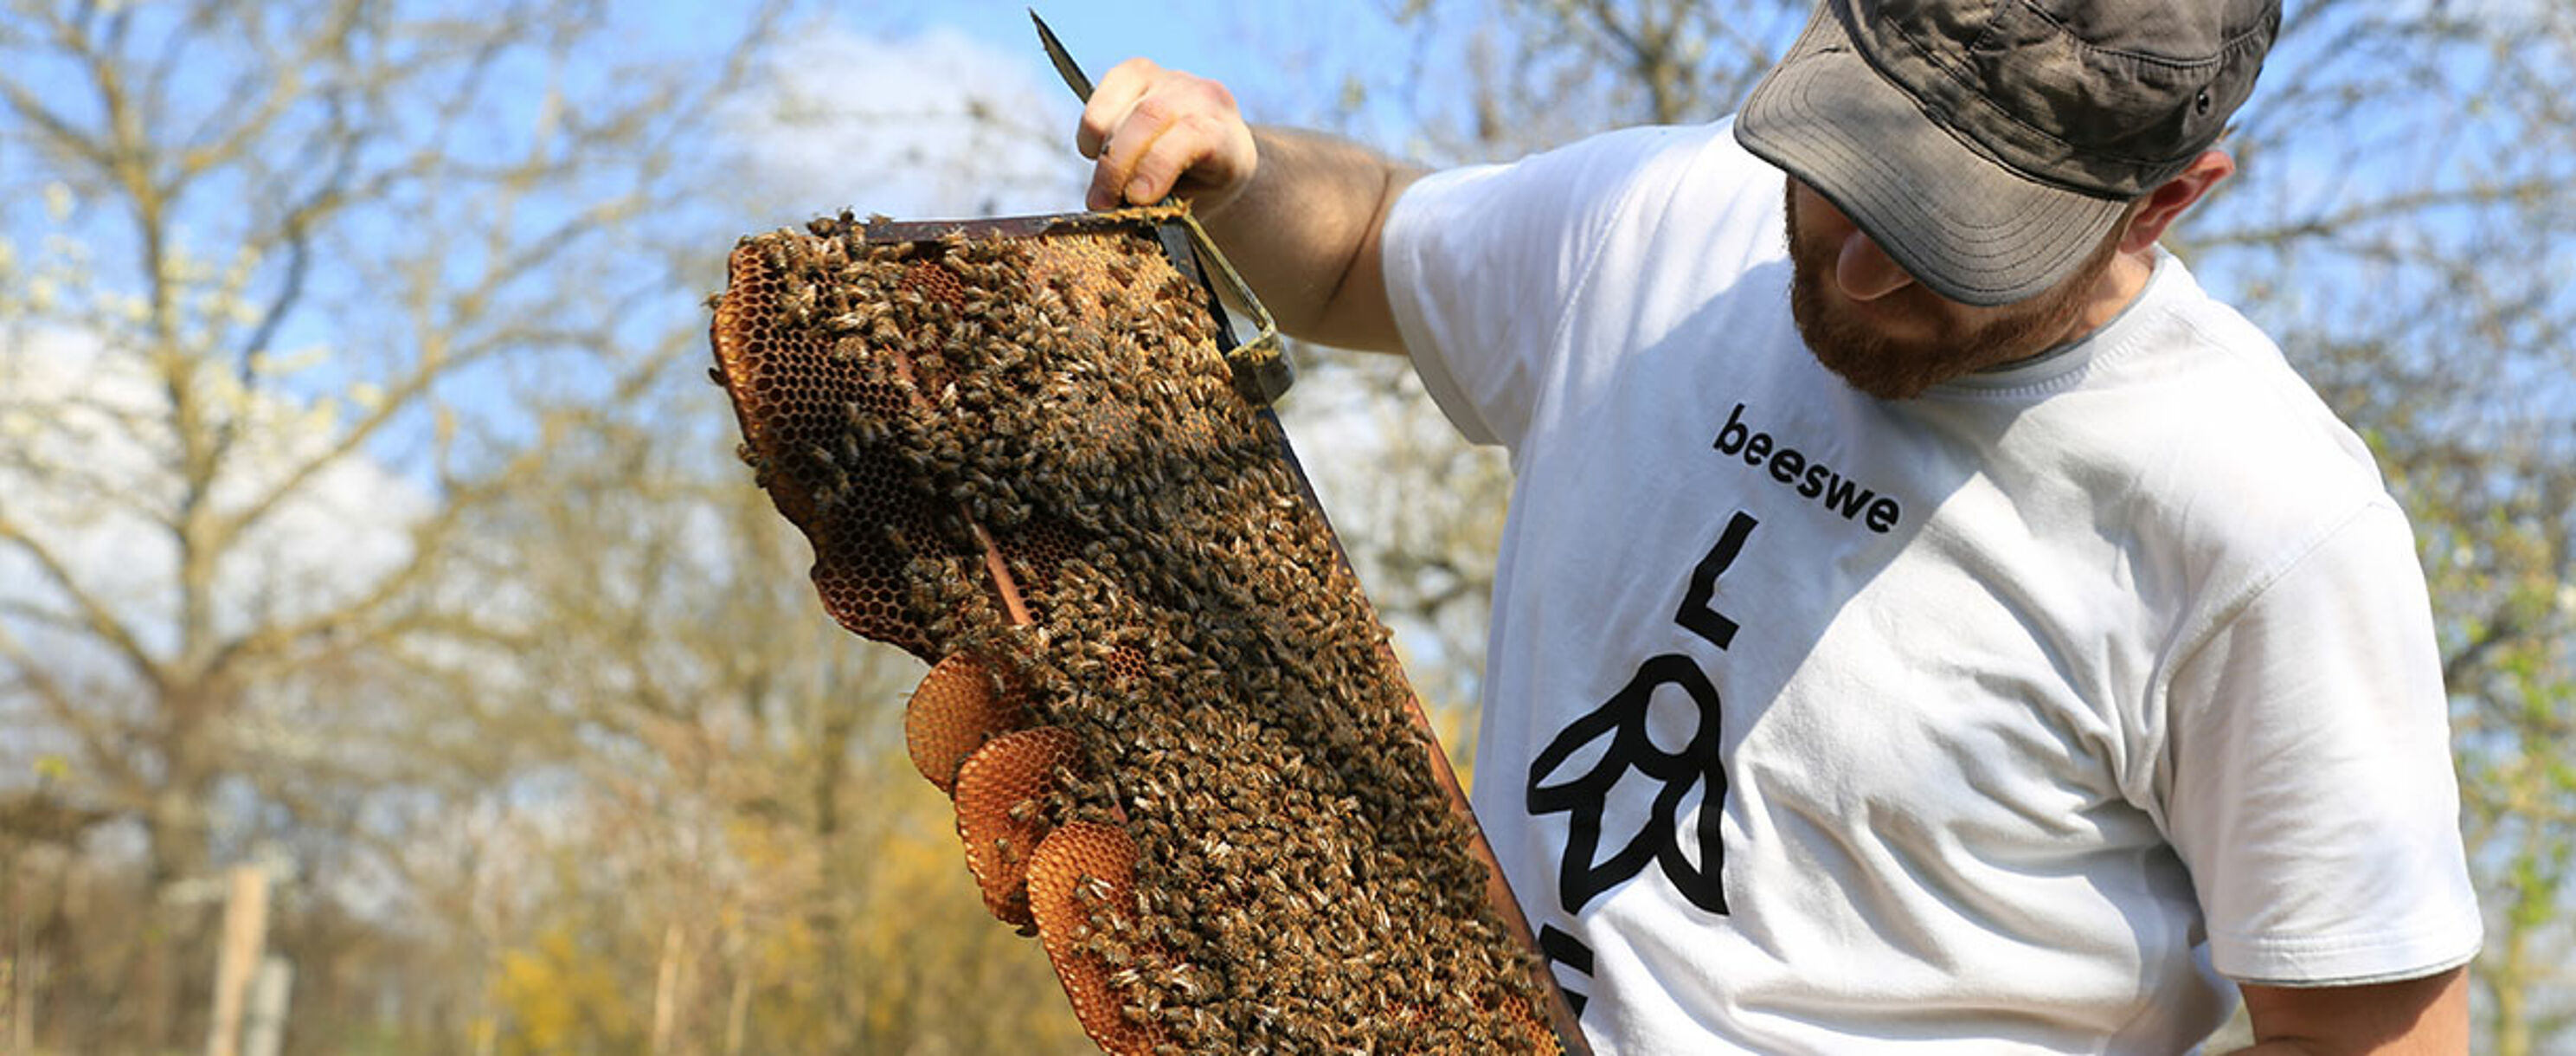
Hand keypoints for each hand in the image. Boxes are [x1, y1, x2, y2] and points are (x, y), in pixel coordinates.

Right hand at [1077, 58, 1258, 212]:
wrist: (1216, 154)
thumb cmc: (1202, 186)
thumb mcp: (1197, 205)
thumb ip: (1164, 204)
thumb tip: (1119, 208)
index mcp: (1227, 136)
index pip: (1194, 135)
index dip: (1159, 164)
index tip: (1136, 198)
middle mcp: (1202, 97)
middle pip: (1150, 116)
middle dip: (1117, 163)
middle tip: (1101, 203)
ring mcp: (1170, 80)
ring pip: (1120, 108)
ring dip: (1102, 153)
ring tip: (1101, 188)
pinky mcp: (1137, 72)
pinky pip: (1101, 96)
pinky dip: (1091, 131)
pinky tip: (1100, 153)